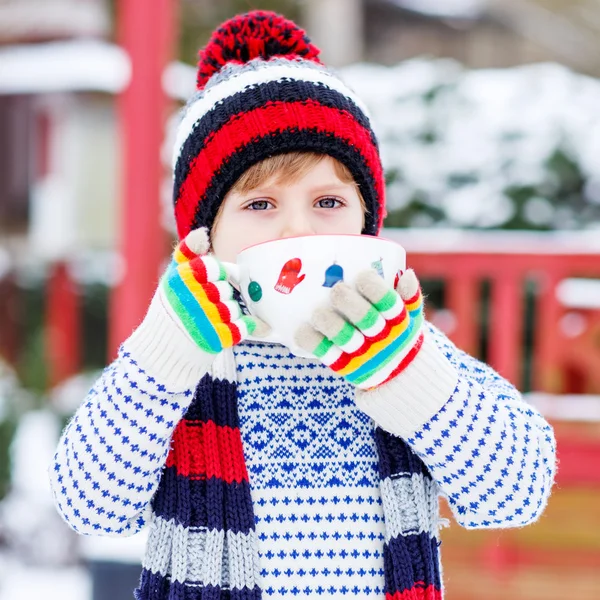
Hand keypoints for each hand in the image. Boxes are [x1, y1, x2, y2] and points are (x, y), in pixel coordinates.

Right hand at [160, 228, 269, 353]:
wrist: (163, 349)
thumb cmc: (171, 308)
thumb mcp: (172, 277)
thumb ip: (187, 252)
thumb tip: (202, 234)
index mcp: (183, 278)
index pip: (214, 269)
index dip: (215, 277)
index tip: (208, 284)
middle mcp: (194, 297)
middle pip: (225, 290)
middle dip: (219, 297)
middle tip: (207, 305)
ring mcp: (206, 319)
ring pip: (234, 309)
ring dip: (229, 314)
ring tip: (212, 319)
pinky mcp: (216, 339)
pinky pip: (242, 328)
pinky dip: (247, 327)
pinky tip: (240, 327)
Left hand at [294, 269, 423, 388]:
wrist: (400, 376)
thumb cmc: (399, 335)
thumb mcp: (411, 317)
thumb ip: (409, 296)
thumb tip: (407, 273)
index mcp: (399, 322)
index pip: (389, 304)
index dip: (375, 288)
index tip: (362, 275)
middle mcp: (382, 339)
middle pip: (366, 319)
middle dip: (348, 302)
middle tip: (336, 290)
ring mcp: (363, 355)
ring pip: (345, 338)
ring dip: (329, 323)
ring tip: (316, 312)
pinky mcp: (345, 367)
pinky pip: (326, 354)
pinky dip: (312, 341)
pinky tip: (301, 330)